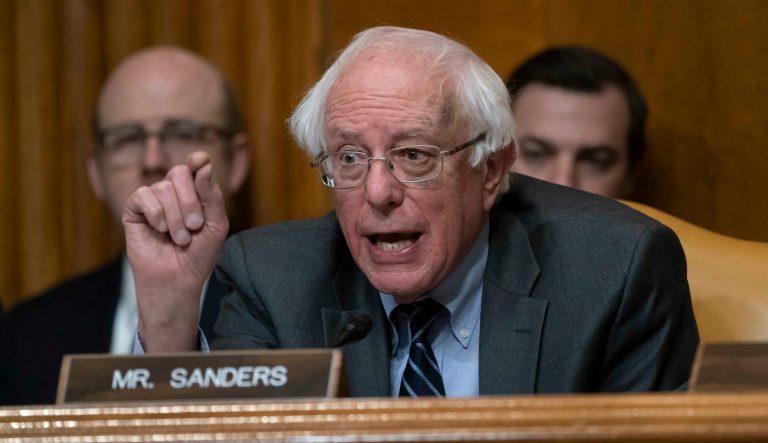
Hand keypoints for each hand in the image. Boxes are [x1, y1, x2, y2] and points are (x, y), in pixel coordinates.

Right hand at [123, 152, 228, 351]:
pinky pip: (143, 195)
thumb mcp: (216, 225)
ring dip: (176, 217)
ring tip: (180, 239)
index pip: (195, 166)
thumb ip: (211, 195)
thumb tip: (203, 164)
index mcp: (195, 192)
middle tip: (195, 226)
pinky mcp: (134, 211)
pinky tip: (160, 230)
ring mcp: (153, 200)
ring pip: (163, 188)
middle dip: (191, 201)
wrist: (178, 280)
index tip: (201, 161)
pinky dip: (156, 213)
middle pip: (179, 173)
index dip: (198, 160)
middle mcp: (173, 193)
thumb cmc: (199, 254)